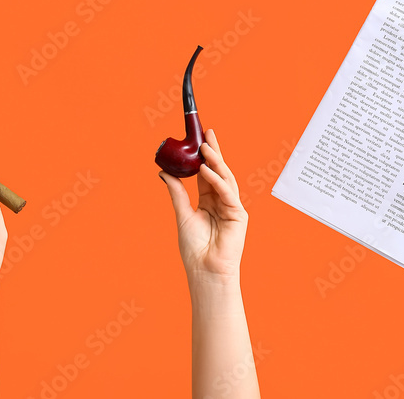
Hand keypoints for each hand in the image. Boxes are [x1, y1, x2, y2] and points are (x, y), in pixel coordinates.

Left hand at [161, 129, 248, 287]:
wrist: (205, 270)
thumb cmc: (194, 248)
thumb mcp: (182, 214)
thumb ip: (177, 192)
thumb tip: (164, 172)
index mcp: (209, 201)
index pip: (207, 173)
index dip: (203, 156)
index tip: (199, 138)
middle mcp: (222, 201)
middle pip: (219, 171)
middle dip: (214, 151)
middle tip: (207, 132)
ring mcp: (232, 206)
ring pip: (225, 178)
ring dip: (216, 161)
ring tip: (205, 146)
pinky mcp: (238, 214)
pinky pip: (227, 192)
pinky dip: (217, 180)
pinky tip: (206, 170)